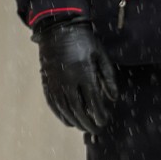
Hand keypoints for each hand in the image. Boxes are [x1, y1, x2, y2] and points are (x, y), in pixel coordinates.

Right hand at [35, 19, 117, 133]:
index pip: (93, 101)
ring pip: (64, 109)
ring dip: (75, 122)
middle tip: (96, 130)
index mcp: (83, 73)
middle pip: (78, 109)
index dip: (99, 115)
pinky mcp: (47, 82)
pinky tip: (68, 122)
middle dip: (88, 123)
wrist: (57, 28)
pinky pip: (52, 103)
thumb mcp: (101, 56)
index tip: (105, 121)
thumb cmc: (84, 42)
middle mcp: (68, 80)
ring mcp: (55, 82)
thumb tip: (113, 99)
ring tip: (84, 128)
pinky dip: (60, 115)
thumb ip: (108, 78)